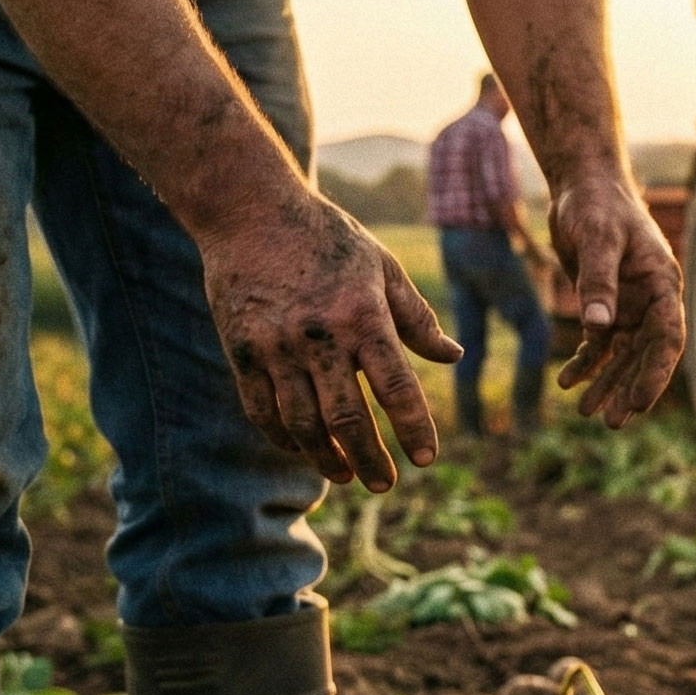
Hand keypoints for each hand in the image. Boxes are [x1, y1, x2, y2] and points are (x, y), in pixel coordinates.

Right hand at [201, 192, 462, 491]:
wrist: (248, 210)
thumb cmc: (327, 238)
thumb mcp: (382, 268)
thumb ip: (416, 318)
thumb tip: (454, 356)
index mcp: (362, 317)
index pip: (396, 388)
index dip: (413, 428)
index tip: (425, 459)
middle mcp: (318, 337)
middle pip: (347, 418)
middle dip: (370, 459)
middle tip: (386, 484)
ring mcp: (275, 347)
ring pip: (302, 423)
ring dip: (327, 457)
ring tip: (347, 475)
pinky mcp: (242, 351)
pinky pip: (262, 409)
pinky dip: (284, 438)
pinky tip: (305, 451)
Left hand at [548, 171, 682, 427]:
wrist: (583, 185)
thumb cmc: (598, 205)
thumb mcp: (598, 238)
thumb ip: (598, 282)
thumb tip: (598, 328)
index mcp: (662, 284)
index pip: (667, 338)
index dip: (656, 374)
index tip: (640, 404)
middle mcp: (650, 300)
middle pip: (645, 355)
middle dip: (629, 389)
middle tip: (613, 422)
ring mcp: (628, 305)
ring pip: (621, 355)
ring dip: (607, 383)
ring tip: (589, 413)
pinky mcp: (604, 304)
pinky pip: (598, 342)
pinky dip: (585, 362)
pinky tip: (568, 382)